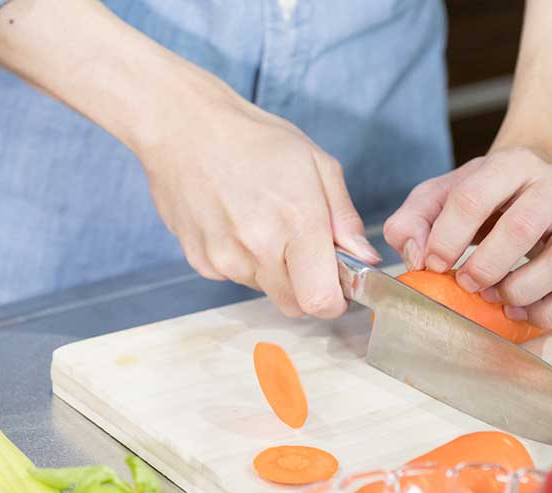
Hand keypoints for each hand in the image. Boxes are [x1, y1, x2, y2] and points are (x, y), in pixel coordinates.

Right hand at [141, 98, 379, 318]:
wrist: (185, 127)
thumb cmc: (254, 140)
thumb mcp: (317, 165)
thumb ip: (345, 219)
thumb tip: (366, 258)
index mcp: (298, 223)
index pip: (321, 301)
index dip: (336, 301)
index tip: (339, 288)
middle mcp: (260, 247)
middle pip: (295, 306)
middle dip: (308, 289)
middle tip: (305, 253)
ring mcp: (226, 258)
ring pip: (266, 291)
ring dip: (275, 273)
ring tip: (266, 226)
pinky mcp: (201, 261)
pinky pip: (236, 278)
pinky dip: (245, 262)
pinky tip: (238, 225)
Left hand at [384, 147, 551, 328]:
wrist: (540, 185)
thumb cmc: (487, 195)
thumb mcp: (443, 194)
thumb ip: (414, 220)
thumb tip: (416, 256)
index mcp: (511, 163)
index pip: (473, 198)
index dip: (446, 238)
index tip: (433, 264)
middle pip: (520, 229)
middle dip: (484, 267)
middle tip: (465, 283)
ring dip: (518, 290)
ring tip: (493, 297)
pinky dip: (543, 313)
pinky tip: (517, 311)